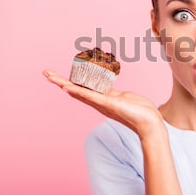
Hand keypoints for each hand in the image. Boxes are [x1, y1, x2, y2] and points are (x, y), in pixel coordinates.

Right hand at [42, 70, 164, 137]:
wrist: (149, 122)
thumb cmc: (140, 111)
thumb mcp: (124, 99)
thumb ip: (115, 95)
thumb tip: (112, 92)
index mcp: (101, 99)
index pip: (81, 89)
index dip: (69, 82)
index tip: (57, 76)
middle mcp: (98, 102)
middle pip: (74, 90)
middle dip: (60, 81)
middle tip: (46, 73)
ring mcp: (101, 104)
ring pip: (78, 92)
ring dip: (63, 84)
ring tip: (50, 77)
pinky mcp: (108, 104)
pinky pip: (90, 96)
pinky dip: (78, 91)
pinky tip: (67, 87)